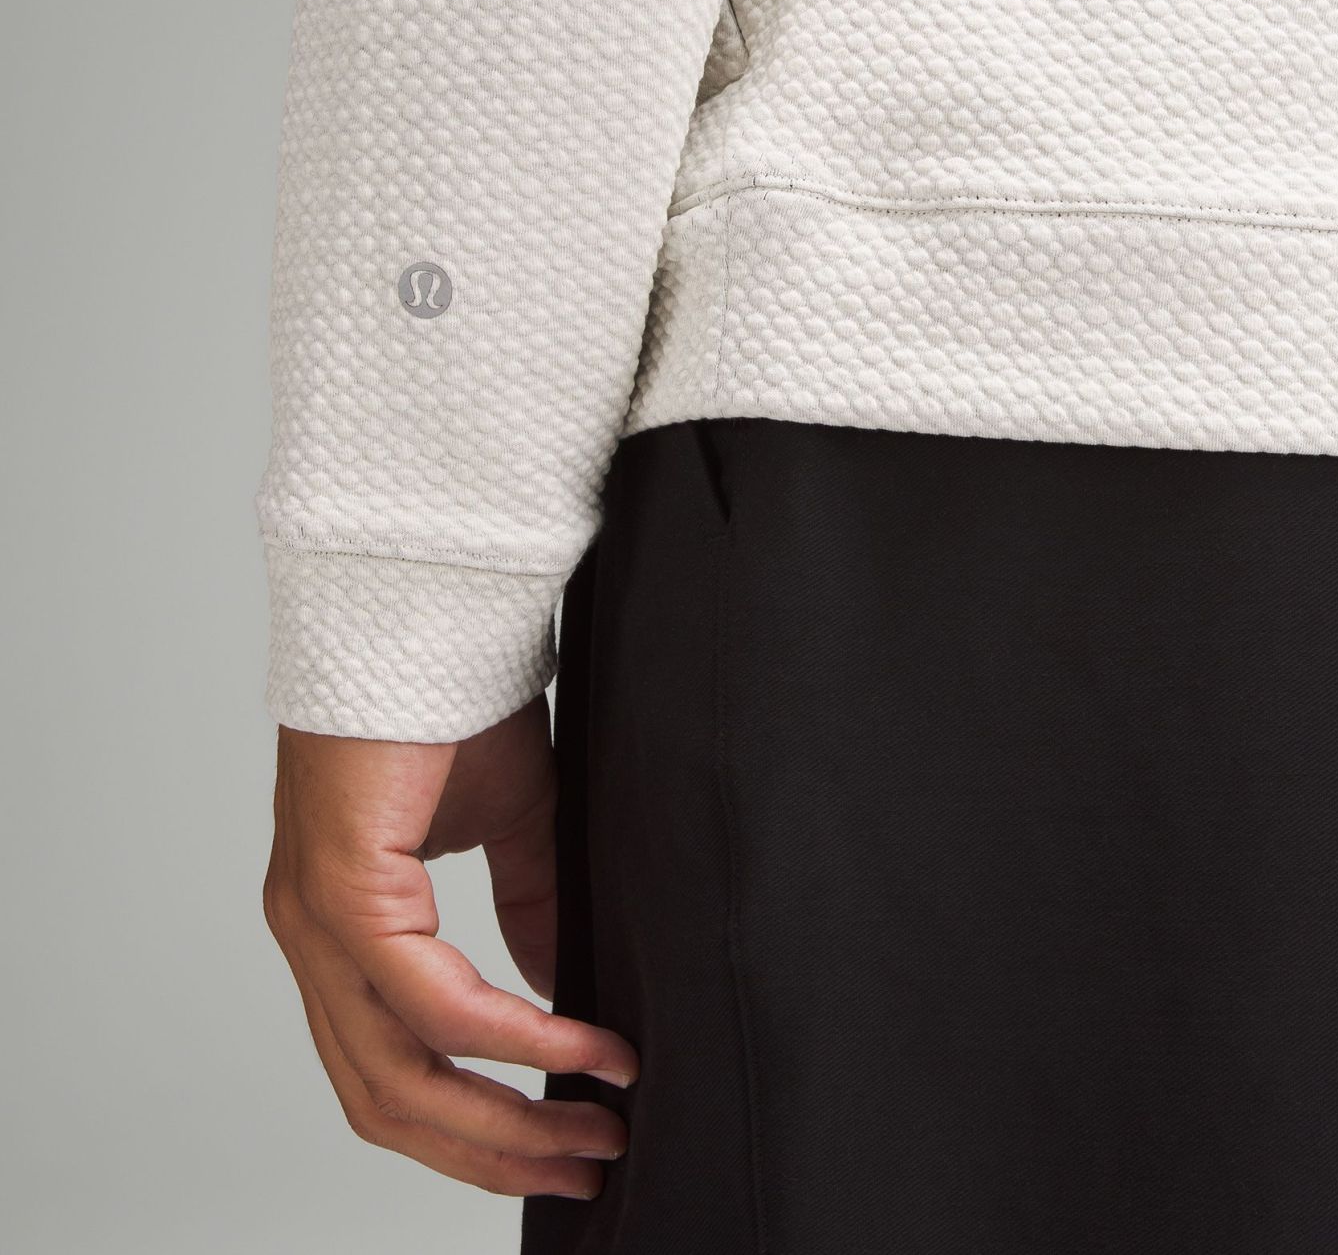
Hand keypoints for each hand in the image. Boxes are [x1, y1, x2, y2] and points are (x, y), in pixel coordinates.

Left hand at [263, 699, 636, 1198]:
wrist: (430, 607)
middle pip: (387, 1100)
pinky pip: (428, 1001)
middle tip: (586, 1163)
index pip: (389, 1067)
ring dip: (502, 1118)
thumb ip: (528, 914)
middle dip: (494, 1150)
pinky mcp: (342, 889)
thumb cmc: (455, 700)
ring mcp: (317, 920)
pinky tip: (579, 1046)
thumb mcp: (510, 825)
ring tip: (592, 1127)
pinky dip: (511, 1038)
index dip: (476, 1123)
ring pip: (396, 1074)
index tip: (567, 1137)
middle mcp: (314, 936)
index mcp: (343, 924)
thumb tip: (558, 1000)